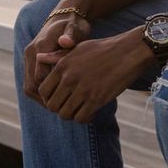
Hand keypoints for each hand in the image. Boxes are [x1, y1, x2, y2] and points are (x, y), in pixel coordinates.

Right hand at [23, 8, 90, 99]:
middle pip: (31, 86)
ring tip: (59, 106)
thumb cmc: (74, 23)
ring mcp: (29, 57)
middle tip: (62, 108)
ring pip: (29, 86)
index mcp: (40, 47)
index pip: (39, 77)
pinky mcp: (31, 61)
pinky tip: (56, 97)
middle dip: (45, 100)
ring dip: (41, 98)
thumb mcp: (75, 28)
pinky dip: (41, 93)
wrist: (64, 14)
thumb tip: (66, 41)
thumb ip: (71, 36)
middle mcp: (31, 53)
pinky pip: (31, 82)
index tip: (66, 101)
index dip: (50, 92)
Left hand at [36, 30, 153, 123]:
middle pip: (52, 105)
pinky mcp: (96, 99)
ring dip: (71, 114)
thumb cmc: (103, 49)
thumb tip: (39, 57)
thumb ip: (57, 56)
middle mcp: (69, 79)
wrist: (128, 52)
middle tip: (69, 105)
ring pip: (65, 114)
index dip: (48, 97)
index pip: (43, 90)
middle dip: (59, 108)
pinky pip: (81, 118)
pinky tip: (91, 111)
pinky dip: (84, 118)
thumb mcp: (77, 48)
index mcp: (62, 66)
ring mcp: (82, 90)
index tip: (58, 97)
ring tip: (80, 108)